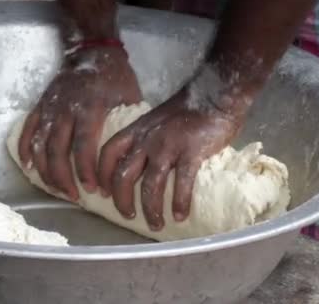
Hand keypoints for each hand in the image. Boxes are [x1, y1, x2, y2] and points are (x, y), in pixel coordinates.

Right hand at [19, 47, 141, 199]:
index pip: (83, 147)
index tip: (93, 189)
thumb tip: (134, 156)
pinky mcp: (40, 105)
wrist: (93, 50)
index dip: (86, 171)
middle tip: (74, 196)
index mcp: (89, 109)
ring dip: (46, 171)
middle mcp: (65, 110)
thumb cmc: (116, 77)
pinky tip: (29, 168)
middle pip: (57, 152)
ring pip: (40, 145)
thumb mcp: (130, 98)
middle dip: (64, 178)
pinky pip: (27, 131)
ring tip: (56, 188)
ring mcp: (50, 108)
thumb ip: (128, 127)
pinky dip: (25, 150)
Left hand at [98, 79, 247, 229]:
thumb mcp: (156, 118)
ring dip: (151, 209)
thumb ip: (146, 137)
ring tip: (156, 224)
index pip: (108, 154)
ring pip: (151, 185)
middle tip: (128, 215)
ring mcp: (168, 146)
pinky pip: (182, 183)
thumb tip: (141, 161)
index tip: (103, 193)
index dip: (102, 176)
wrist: (216, 93)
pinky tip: (180, 215)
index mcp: (136, 130)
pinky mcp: (191, 152)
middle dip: (122, 200)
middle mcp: (147, 139)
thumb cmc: (188, 108)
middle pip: (123, 175)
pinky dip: (179, 202)